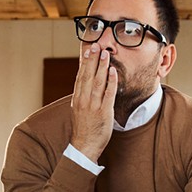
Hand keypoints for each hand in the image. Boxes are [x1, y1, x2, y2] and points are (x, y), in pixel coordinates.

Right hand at [70, 43, 118, 161]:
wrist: (84, 145)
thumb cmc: (84, 128)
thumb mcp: (79, 109)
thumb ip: (82, 95)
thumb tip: (85, 83)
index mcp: (78, 98)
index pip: (80, 76)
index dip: (84, 62)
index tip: (87, 49)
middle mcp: (84, 99)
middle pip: (88, 75)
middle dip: (92, 60)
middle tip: (96, 45)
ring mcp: (93, 105)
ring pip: (98, 82)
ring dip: (102, 67)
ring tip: (105, 54)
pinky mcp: (104, 112)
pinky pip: (108, 94)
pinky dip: (111, 82)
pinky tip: (113, 72)